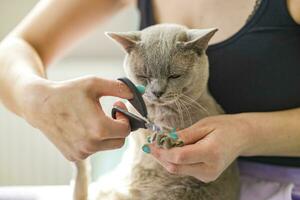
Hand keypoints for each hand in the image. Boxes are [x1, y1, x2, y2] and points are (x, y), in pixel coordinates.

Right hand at [18, 75, 132, 160]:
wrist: (39, 105)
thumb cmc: (68, 92)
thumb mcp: (94, 84)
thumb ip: (119, 88)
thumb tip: (137, 93)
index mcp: (99, 129)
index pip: (126, 130)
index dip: (125, 117)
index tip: (116, 107)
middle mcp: (90, 145)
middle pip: (119, 141)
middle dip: (118, 127)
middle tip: (110, 113)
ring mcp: (81, 153)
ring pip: (106, 146)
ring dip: (106, 133)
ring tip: (93, 118)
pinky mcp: (73, 157)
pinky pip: (93, 150)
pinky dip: (93, 140)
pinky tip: (82, 127)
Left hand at [147, 114, 251, 181]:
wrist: (242, 137)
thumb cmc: (224, 127)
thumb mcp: (203, 125)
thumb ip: (184, 135)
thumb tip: (164, 140)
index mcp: (211, 153)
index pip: (179, 157)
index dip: (162, 151)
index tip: (151, 143)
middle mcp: (210, 169)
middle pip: (175, 167)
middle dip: (160, 156)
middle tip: (152, 143)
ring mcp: (208, 175)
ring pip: (178, 170)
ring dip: (166, 158)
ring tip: (161, 144)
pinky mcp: (206, 177)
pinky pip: (184, 170)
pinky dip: (175, 160)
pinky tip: (174, 149)